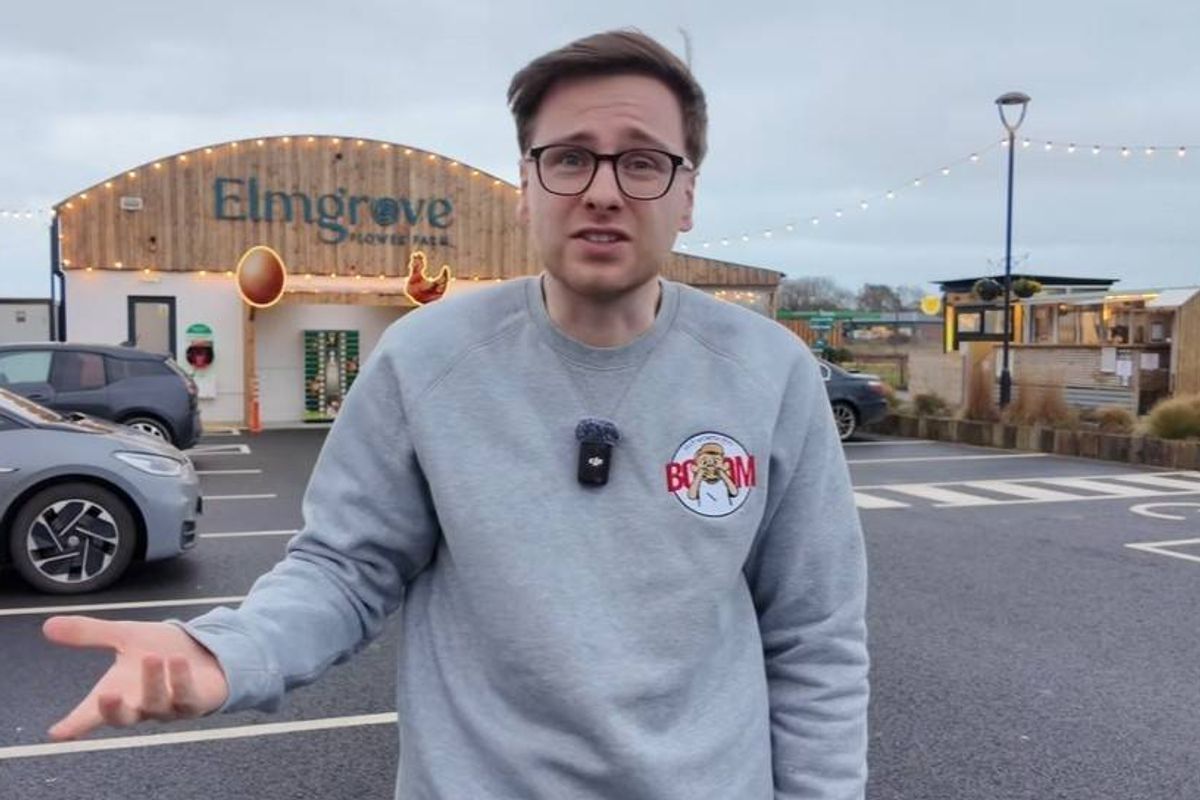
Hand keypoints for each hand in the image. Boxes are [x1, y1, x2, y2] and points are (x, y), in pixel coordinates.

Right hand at [42, 616, 229, 740]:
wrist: (203, 648)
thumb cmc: (159, 648)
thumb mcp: (124, 636)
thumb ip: (89, 634)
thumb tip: (47, 626)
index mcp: (119, 693)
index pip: (91, 713)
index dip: (75, 723)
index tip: (57, 733)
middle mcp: (141, 706)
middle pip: (123, 718)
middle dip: (113, 710)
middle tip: (105, 695)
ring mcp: (169, 708)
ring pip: (156, 704)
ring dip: (153, 682)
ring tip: (151, 657)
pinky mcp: (195, 703)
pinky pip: (187, 698)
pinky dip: (181, 680)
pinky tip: (177, 661)